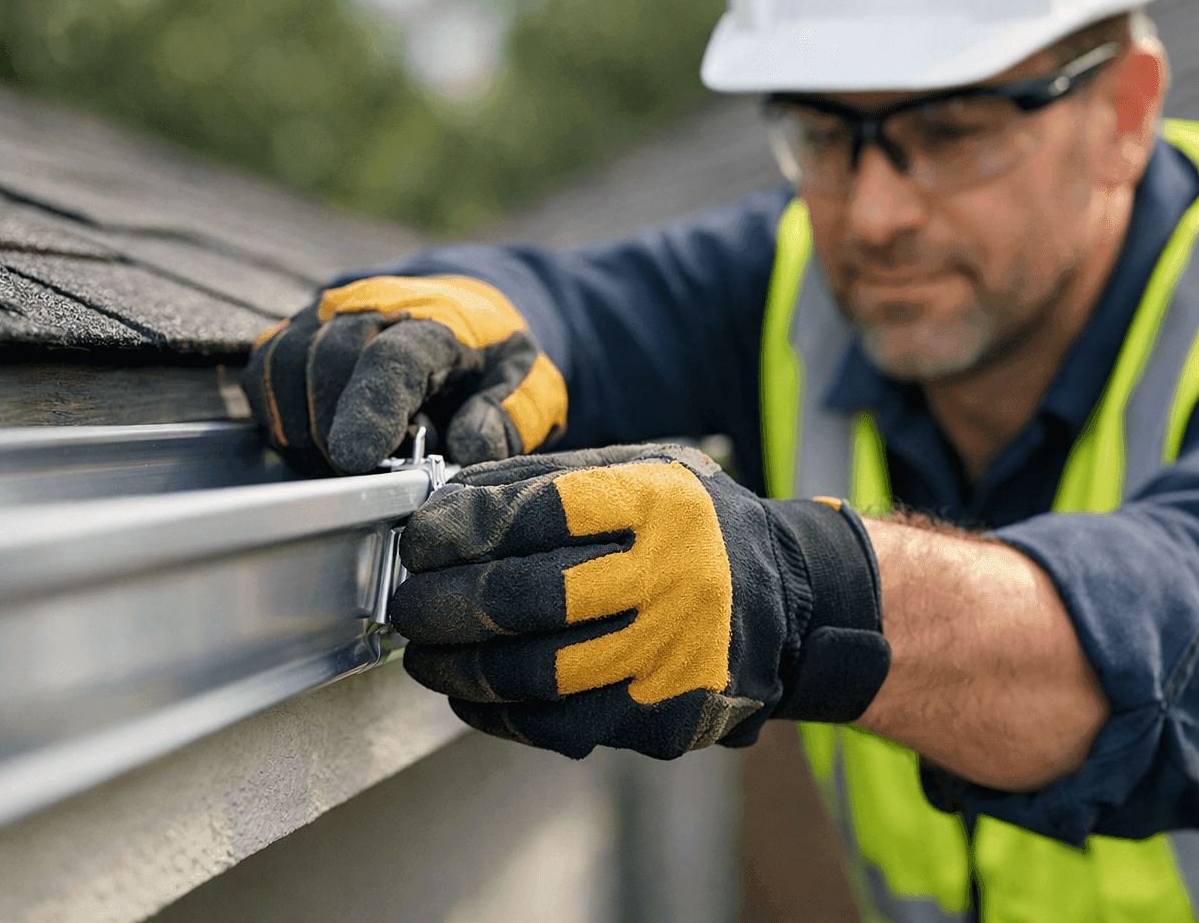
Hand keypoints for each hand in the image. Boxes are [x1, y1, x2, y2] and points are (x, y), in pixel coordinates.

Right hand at [241, 276, 565, 475]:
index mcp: (436, 320)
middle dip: (339, 430)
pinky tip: (323, 439)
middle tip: (375, 467)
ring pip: (284, 369)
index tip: (356, 458)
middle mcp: (370, 305)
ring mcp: (326, 315)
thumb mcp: (529, 386)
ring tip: (355, 453)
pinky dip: (282, 418)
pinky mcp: (295, 332)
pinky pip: (263, 376)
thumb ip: (505, 418)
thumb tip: (470, 449)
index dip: (368, 409)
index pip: (390, 358)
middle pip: (327, 363)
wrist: (471, 311)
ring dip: (307, 428)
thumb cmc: (495, 357)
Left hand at [388, 444, 890, 758]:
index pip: (534, 512)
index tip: (420, 539)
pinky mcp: (660, 714)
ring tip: (424, 653)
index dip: (459, 529)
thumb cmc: (697, 529)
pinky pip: (552, 724)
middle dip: (440, 604)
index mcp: (659, 502)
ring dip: (455, 666)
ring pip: (528, 671)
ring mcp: (667, 653)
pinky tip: (469, 692)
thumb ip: (552, 481)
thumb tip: (447, 506)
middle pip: (523, 597)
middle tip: (407, 603)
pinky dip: (493, 712)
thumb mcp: (644, 473)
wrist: (791, 601)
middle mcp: (670, 576)